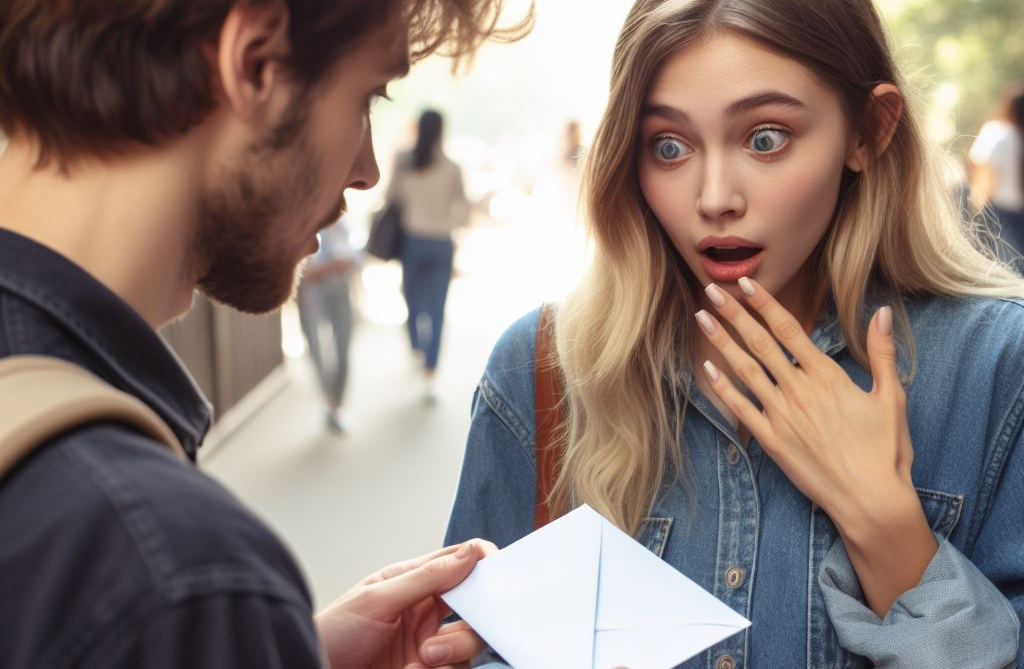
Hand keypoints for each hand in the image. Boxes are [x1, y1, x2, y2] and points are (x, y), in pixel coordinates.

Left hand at [315, 540, 496, 668]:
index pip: (458, 563)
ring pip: (469, 642)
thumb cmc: (332, 634)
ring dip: (452, 651)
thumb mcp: (377, 599)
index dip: (481, 563)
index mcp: (412, 581)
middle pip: (474, 609)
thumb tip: (469, 554)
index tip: (495, 568)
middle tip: (443, 636)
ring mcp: (428, 643)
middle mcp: (424, 611)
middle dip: (468, 624)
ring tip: (422, 659)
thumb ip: (426, 577)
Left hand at [695, 277, 935, 614]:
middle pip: (760, 343)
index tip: (745, 284)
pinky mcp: (771, 441)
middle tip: (711, 290)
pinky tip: (707, 369)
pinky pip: (741, 409)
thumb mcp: (891, 397)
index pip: (788, 329)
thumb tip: (883, 312)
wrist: (870, 499)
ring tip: (701, 319)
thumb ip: (882, 352)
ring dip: (721, 343)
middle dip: (734, 314)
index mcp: (827, 376)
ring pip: (745, 370)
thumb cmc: (885, 450)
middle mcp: (799, 390)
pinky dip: (722, 388)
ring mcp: (781, 415)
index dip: (764, 304)